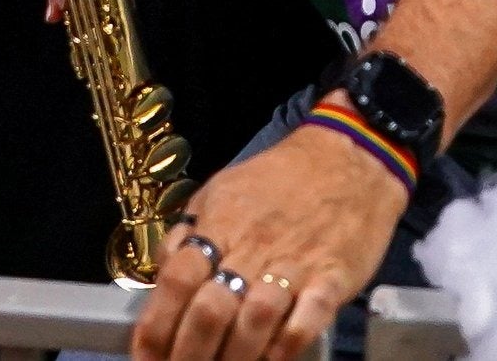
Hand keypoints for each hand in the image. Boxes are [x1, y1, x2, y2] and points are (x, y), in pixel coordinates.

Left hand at [133, 119, 398, 360]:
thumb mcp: (224, 189)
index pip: (177, 279)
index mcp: (221, 223)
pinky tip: (272, 359)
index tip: (145, 355)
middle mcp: (254, 246)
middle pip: (211, 309)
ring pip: (256, 319)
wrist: (351, 156)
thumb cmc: (282, 178)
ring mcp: (296, 263)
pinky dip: (287, 346)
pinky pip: (309, 318)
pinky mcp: (334, 276)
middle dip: (189, 353)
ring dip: (235, 356)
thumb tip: (162, 271)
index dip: (156, 325)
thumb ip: (191, 230)